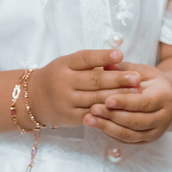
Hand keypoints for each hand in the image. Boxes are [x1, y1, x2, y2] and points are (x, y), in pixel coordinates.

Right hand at [26, 50, 141, 128]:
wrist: (33, 99)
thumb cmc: (58, 77)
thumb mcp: (67, 64)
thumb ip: (89, 62)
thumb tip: (118, 57)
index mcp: (64, 64)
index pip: (85, 58)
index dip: (103, 57)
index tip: (120, 54)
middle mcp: (64, 82)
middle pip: (94, 80)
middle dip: (118, 79)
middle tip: (137, 78)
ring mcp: (67, 101)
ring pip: (96, 98)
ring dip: (118, 96)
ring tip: (136, 93)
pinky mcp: (70, 116)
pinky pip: (92, 113)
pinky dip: (108, 111)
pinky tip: (123, 109)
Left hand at [84, 61, 171, 143]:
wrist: (166, 99)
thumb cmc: (150, 81)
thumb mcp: (142, 70)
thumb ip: (125, 69)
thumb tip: (105, 64)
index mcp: (164, 98)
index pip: (143, 103)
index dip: (124, 102)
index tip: (106, 99)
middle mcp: (163, 118)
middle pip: (136, 121)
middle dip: (112, 116)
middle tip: (92, 109)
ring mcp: (155, 132)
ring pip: (130, 134)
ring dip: (107, 127)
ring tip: (88, 119)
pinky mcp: (146, 140)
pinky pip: (126, 140)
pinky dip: (110, 133)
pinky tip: (96, 125)